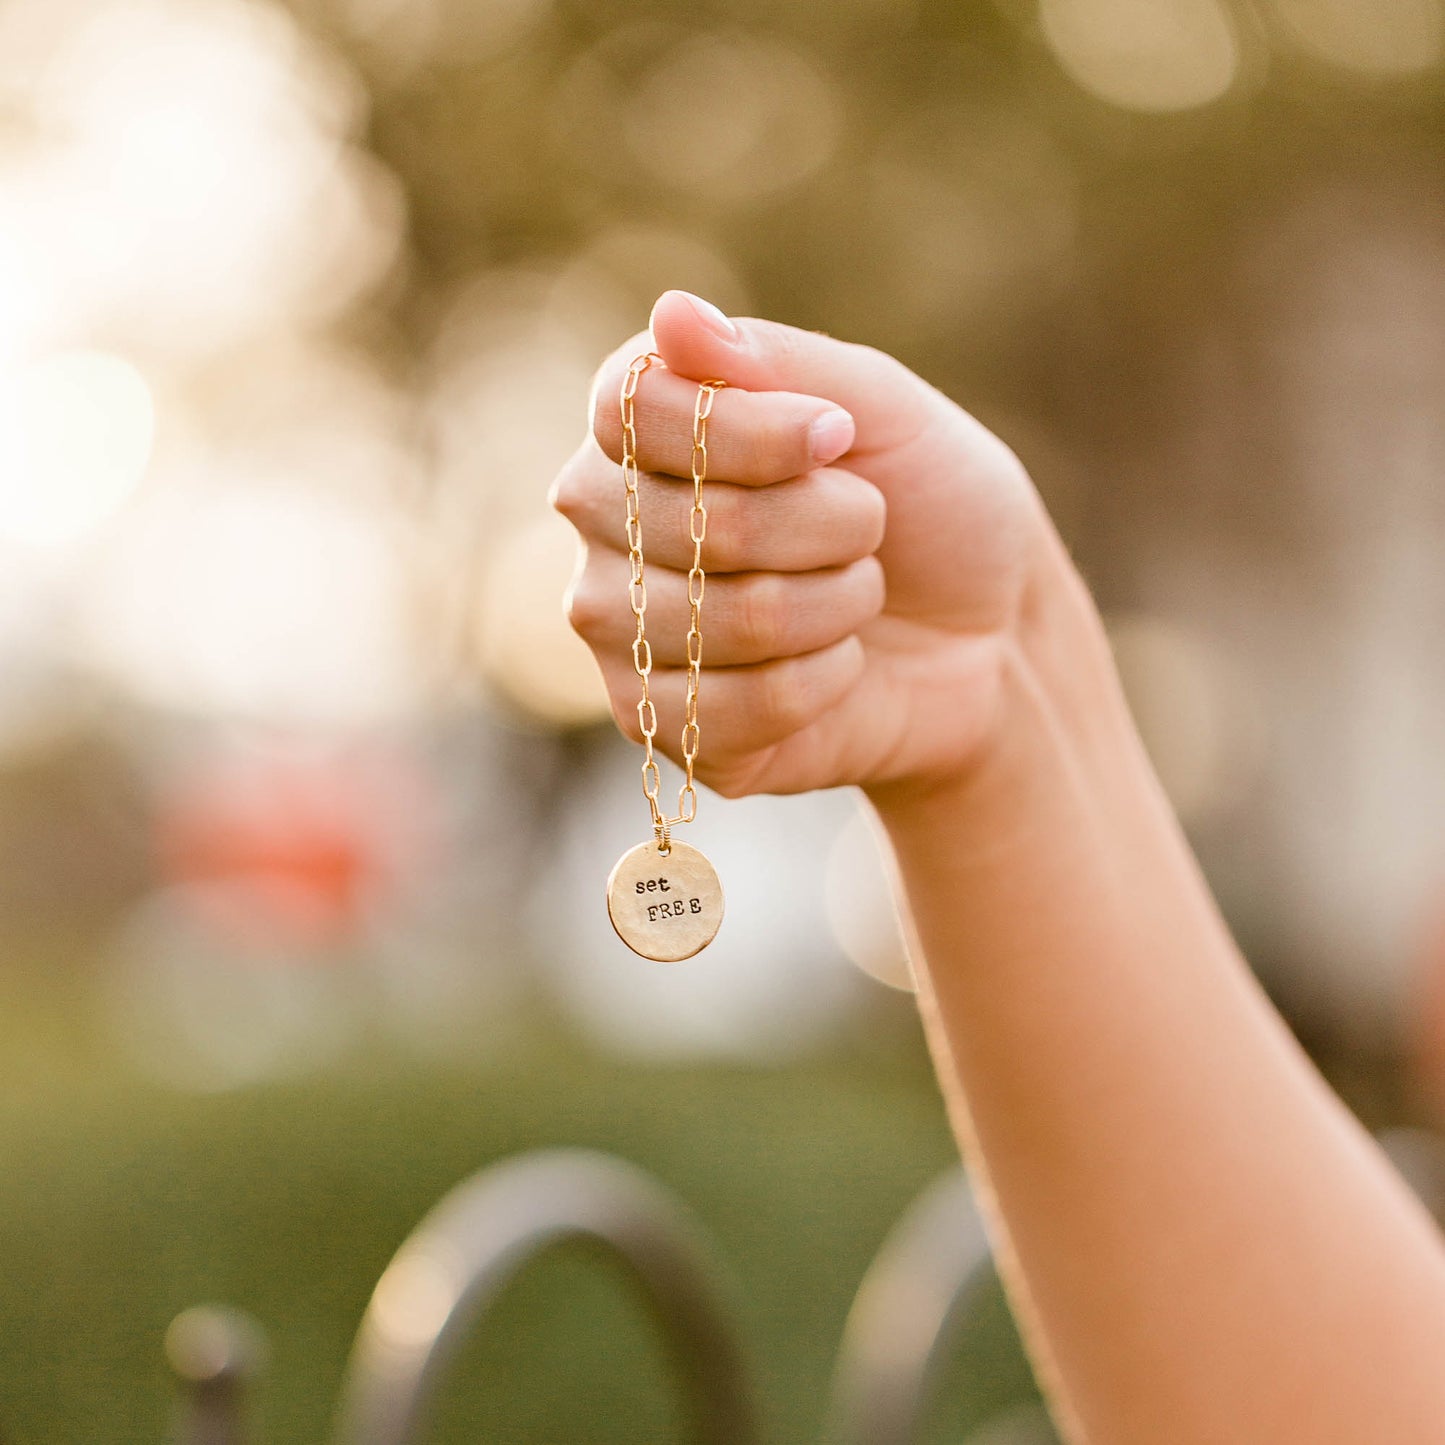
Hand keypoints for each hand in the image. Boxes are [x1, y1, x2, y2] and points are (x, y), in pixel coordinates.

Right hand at [552, 290, 1055, 800]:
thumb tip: (670, 315)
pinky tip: (838, 667)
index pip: (634, 411)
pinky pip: (740, 707)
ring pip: (726, 619)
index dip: (753, 432)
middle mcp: (608, 530)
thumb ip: (776, 361)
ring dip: (836, 605)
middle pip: (696, 520)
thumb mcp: (882, 408)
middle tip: (867, 527)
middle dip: (827, 525)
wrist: (991, 634)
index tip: (839, 437)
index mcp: (642, 431)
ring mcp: (625, 635)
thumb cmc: (931, 506)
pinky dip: (826, 680)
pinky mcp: (665, 727)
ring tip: (856, 597)